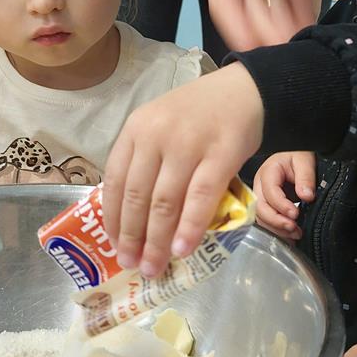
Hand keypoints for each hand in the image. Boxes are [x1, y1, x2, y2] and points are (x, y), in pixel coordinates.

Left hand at [102, 63, 263, 276]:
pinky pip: (200, 197)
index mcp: (136, 129)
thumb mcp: (161, 126)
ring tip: (155, 267)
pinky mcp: (221, 154)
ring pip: (165, 202)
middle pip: (138, 196)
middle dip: (132, 237)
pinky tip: (183, 249)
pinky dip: (189, 227)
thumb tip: (135, 218)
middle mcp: (156, 135)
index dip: (113, 217)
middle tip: (131, 265)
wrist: (244, 90)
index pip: (115, 180)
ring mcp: (188, 144)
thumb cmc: (199, 114)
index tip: (113, 244)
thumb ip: (147, 161)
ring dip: (157, 240)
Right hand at [253, 152, 315, 239]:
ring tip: (295, 233)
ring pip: (261, 217)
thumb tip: (306, 196)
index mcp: (268, 172)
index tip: (295, 214)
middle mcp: (260, 185)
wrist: (295, 155)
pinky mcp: (266, 204)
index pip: (269, 192)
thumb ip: (305, 178)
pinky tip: (289, 236)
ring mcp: (261, 196)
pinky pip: (266, 220)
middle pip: (260, 208)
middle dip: (276, 221)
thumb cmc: (297, 155)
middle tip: (294, 228)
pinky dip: (277, 230)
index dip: (281, 206)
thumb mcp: (304, 161)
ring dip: (277, 228)